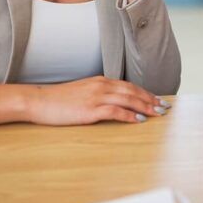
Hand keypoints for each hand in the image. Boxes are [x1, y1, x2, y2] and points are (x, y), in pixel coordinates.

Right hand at [25, 76, 170, 124]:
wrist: (38, 100)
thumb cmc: (58, 100)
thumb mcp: (82, 91)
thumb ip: (98, 93)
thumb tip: (112, 101)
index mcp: (100, 81)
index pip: (129, 85)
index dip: (145, 93)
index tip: (157, 99)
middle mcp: (101, 86)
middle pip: (133, 91)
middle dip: (150, 99)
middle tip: (164, 107)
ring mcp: (96, 97)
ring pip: (128, 99)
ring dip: (145, 107)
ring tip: (157, 113)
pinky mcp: (90, 109)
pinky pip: (115, 111)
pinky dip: (129, 115)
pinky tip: (139, 120)